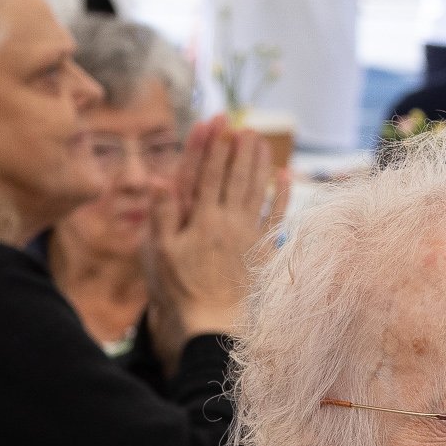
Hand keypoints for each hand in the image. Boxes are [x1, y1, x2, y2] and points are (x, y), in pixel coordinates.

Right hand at [150, 117, 282, 350]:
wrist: (213, 321)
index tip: (218, 123)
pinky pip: (276, 217)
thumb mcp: (160, 251)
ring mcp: (249, 234)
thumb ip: (163, 214)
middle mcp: (228, 221)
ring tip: (262, 141)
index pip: (207, 174)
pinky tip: (285, 177)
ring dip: (259, 164)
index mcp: (201, 218)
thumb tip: (161, 180)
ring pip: (256, 191)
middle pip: (235, 177)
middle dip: (239, 150)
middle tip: (245, 126)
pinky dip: (281, 196)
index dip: (213, 146)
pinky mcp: (264, 249)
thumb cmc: (181, 287)